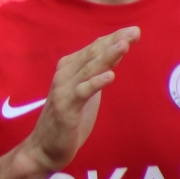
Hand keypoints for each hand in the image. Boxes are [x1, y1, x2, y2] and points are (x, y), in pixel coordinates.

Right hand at [20, 28, 137, 173]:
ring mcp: (63, 90)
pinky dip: (95, 82)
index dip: (114, 38)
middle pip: (93, 54)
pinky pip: (82, 92)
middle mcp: (64, 74)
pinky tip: (110, 76)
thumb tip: (116, 53)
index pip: (95, 48)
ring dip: (107, 56)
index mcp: (70, 68)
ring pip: (88, 69)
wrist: (44, 148)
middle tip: (134, 31)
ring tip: (124, 45)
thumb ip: (97, 73)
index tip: (134, 30)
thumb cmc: (68, 119)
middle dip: (115, 41)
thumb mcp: (87, 92)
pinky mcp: (65, 108)